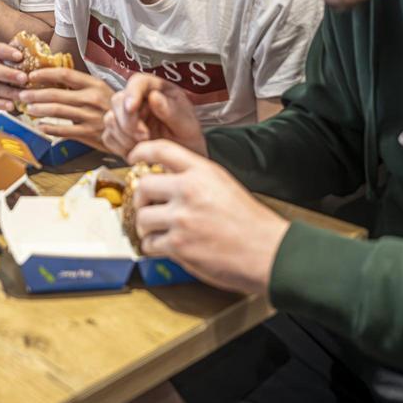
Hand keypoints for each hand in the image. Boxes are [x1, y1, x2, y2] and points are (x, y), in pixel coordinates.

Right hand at [0, 41, 27, 111]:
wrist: (13, 83)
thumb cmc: (20, 67)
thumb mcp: (24, 57)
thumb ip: (28, 53)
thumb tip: (39, 51)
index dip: (7, 52)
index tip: (20, 56)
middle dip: (9, 75)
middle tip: (24, 79)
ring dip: (8, 92)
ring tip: (22, 95)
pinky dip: (0, 104)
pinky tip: (11, 106)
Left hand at [19, 68, 115, 142]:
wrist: (133, 129)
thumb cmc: (112, 108)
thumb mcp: (100, 91)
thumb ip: (80, 86)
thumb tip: (53, 81)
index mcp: (94, 84)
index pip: (65, 74)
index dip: (45, 74)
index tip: (31, 76)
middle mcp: (91, 98)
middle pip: (56, 94)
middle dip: (35, 94)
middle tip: (22, 94)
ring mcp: (90, 116)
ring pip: (56, 111)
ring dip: (38, 109)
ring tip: (28, 109)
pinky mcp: (89, 133)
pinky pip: (63, 130)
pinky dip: (49, 128)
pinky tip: (40, 126)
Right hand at [103, 73, 206, 156]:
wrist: (183, 159)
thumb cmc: (188, 138)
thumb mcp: (187, 125)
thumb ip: (172, 111)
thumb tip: (154, 97)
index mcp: (158, 89)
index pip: (138, 81)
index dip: (132, 92)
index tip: (132, 108)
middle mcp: (139, 99)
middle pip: (118, 100)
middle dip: (128, 122)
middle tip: (144, 136)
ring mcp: (126, 116)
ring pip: (110, 119)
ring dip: (124, 136)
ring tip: (143, 145)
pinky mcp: (118, 133)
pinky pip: (108, 136)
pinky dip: (119, 146)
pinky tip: (135, 151)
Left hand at [129, 140, 289, 295]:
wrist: (269, 253)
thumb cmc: (251, 223)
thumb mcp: (224, 185)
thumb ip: (196, 178)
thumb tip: (167, 179)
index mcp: (203, 172)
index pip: (161, 150)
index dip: (141, 151)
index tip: (133, 158)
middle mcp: (189, 190)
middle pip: (143, 186)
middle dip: (141, 198)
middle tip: (146, 206)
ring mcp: (182, 218)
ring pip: (142, 217)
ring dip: (146, 227)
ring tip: (158, 231)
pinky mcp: (178, 245)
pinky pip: (149, 244)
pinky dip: (153, 247)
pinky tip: (164, 247)